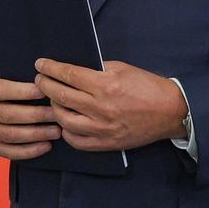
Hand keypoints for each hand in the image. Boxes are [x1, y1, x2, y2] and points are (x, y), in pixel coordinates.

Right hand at [0, 74, 60, 160]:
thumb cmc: (0, 88)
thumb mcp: (2, 77)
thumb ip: (18, 78)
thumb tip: (45, 81)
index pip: (1, 90)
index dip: (23, 92)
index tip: (44, 91)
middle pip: (8, 115)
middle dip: (36, 115)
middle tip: (56, 114)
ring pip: (11, 135)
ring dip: (36, 134)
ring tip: (56, 131)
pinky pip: (10, 152)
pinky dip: (30, 151)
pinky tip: (46, 145)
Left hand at [34, 58, 187, 151]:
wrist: (169, 111)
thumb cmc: (147, 86)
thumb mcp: (122, 68)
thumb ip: (96, 69)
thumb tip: (73, 69)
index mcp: (105, 85)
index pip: (69, 75)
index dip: (51, 68)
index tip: (40, 63)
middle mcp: (100, 108)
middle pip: (61, 96)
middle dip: (45, 85)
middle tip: (39, 79)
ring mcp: (101, 129)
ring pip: (64, 120)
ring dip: (53, 107)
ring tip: (52, 99)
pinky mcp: (105, 144)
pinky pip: (76, 140)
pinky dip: (66, 130)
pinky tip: (65, 121)